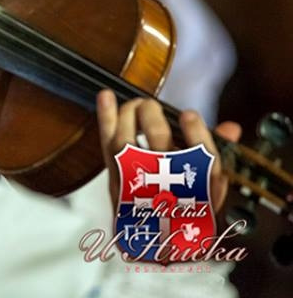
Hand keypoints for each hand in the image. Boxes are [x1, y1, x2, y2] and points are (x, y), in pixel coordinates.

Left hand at [96, 90, 241, 212]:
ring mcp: (134, 181)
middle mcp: (163, 186)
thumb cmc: (183, 207)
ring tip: (133, 102)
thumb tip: (231, 127)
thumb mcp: (208, 186)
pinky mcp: (115, 176)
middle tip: (151, 106)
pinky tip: (105, 95)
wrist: (156, 241)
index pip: (199, 158)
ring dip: (128, 114)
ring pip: (127, 141)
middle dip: (152, 116)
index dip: (196, 134)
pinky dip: (105, 118)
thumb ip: (215, 154)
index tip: (189, 116)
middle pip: (158, 143)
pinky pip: (107, 144)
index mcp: (195, 189)